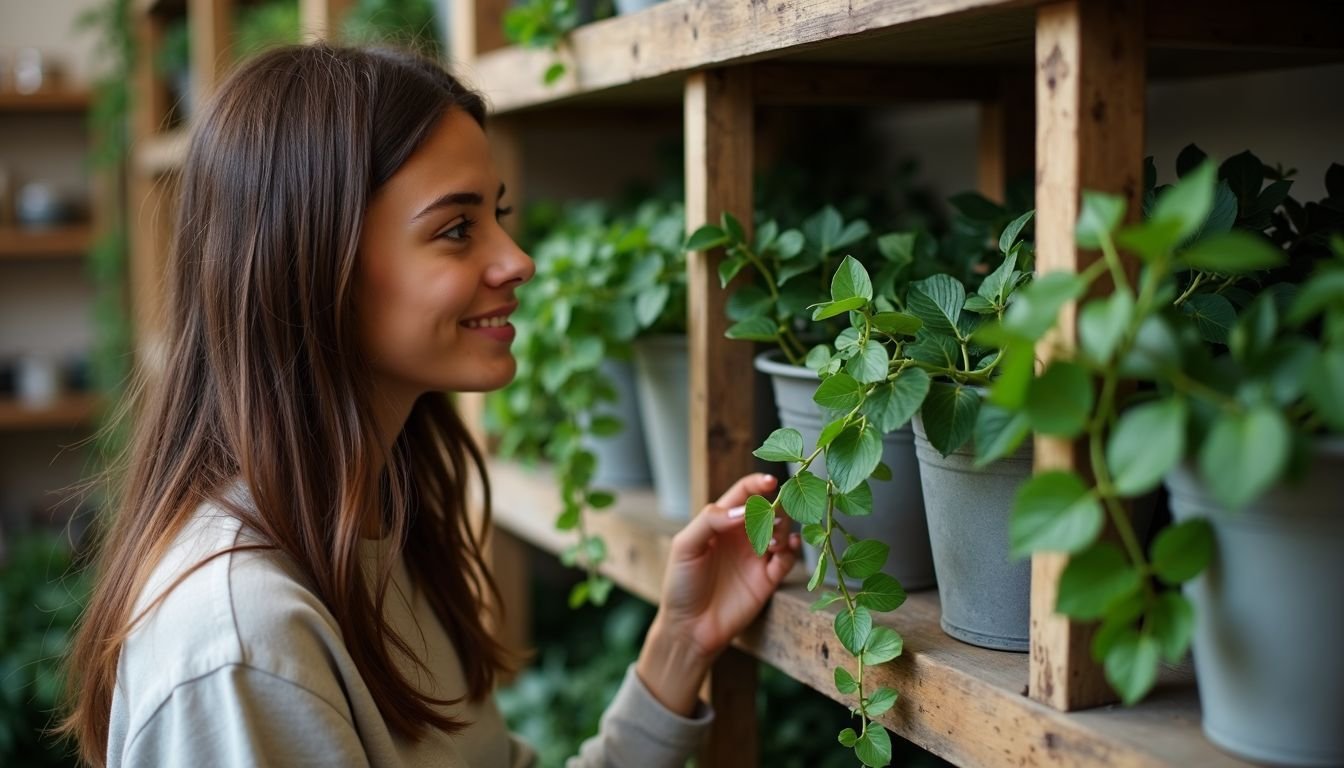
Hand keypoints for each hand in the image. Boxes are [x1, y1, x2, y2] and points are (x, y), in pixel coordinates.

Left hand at [635, 473, 799, 714]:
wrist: (689, 627)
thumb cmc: (681, 584)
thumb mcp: (685, 546)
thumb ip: (710, 520)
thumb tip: (743, 510)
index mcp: (720, 522)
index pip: (744, 493)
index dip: (758, 483)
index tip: (771, 482)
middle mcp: (741, 535)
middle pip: (769, 508)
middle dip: (777, 506)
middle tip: (773, 516)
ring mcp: (756, 556)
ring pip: (782, 529)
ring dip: (783, 527)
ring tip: (771, 540)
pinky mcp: (768, 579)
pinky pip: (788, 558)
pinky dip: (793, 549)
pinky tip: (787, 547)